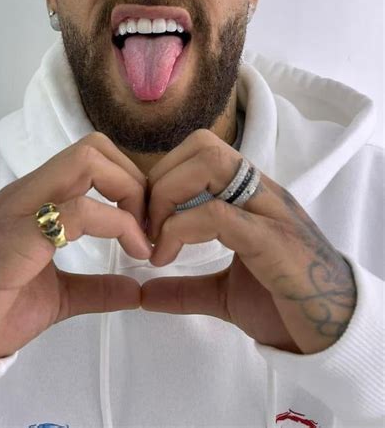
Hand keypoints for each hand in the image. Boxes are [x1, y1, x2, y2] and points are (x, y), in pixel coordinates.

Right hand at [0, 133, 151, 368]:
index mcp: (36, 200)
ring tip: (142, 241)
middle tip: (147, 226)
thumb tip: (135, 288)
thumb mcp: (56, 297)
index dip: (130, 182)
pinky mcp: (14, 237)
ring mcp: (19, 210)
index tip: (146, 226)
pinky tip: (129, 255)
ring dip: (129, 195)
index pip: (90, 157)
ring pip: (84, 163)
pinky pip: (75, 211)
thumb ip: (94, 287)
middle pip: (93, 148)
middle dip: (133, 180)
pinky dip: (117, 226)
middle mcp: (29, 193)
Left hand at [141, 129, 356, 353]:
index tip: (145, 222)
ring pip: (212, 164)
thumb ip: (186, 288)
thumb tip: (143, 294)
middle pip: (203, 146)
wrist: (336, 334)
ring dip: (169, 195)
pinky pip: (219, 214)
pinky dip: (180, 230)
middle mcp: (261, 193)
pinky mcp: (273, 241)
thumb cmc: (285, 307)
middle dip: (161, 180)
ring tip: (157, 239)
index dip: (163, 177)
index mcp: (250, 197)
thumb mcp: (224, 294)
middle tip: (146, 226)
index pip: (202, 151)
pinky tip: (166, 260)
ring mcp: (270, 212)